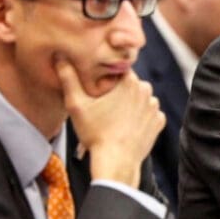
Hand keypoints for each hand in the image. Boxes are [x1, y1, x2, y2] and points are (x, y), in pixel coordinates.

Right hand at [55, 57, 164, 186]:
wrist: (116, 162)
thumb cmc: (95, 133)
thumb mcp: (76, 105)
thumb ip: (68, 78)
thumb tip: (60, 56)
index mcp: (129, 81)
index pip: (118, 69)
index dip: (107, 77)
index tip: (98, 88)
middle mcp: (146, 90)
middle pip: (130, 84)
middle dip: (119, 91)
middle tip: (103, 105)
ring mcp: (155, 107)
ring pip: (140, 98)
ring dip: (130, 104)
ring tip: (114, 117)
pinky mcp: (159, 122)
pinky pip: (149, 114)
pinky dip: (140, 118)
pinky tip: (126, 126)